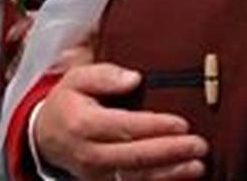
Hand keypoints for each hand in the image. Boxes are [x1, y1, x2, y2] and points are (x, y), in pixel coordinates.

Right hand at [35, 62, 208, 179]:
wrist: (47, 137)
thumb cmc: (68, 103)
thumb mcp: (77, 79)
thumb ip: (104, 75)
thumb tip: (134, 78)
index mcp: (82, 123)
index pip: (123, 127)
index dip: (154, 127)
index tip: (182, 123)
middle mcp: (89, 153)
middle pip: (133, 156)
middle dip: (169, 152)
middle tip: (199, 145)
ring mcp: (97, 173)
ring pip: (136, 177)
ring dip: (170, 173)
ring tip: (198, 165)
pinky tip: (184, 175)